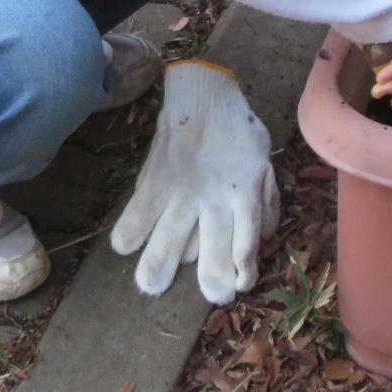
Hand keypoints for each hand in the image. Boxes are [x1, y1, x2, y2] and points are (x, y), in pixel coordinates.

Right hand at [109, 61, 278, 304]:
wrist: (204, 95)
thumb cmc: (238, 133)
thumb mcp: (263, 164)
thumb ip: (265, 202)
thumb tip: (263, 239)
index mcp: (244, 193)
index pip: (246, 240)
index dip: (244, 268)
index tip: (241, 285)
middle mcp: (214, 198)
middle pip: (210, 249)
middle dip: (212, 279)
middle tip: (212, 296)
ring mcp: (182, 191)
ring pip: (169, 239)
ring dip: (159, 266)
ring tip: (151, 285)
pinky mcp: (154, 181)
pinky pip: (137, 214)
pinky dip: (128, 233)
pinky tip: (126, 246)